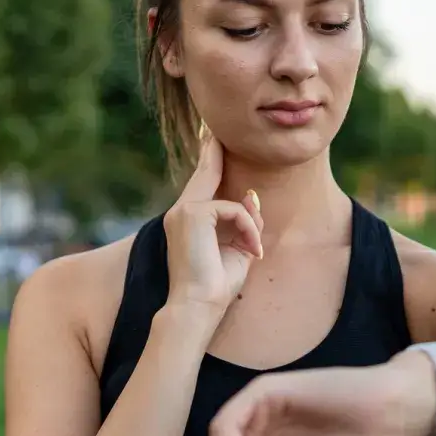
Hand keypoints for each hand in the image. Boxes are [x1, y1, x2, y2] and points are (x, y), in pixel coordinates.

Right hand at [163, 134, 263, 312]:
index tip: (212, 140)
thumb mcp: (238, 248)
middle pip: (205, 175)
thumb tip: (251, 195)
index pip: (202, 185)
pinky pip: (235, 210)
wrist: (198, 306)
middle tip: (214, 129)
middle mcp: (181, 212)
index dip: (210, 162)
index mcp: (188, 220)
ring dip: (250, 226)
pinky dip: (249, 229)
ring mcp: (184, 211)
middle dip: (213, 151)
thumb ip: (244, 222)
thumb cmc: (216, 285)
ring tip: (254, 251)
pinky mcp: (193, 214)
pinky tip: (252, 250)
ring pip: (231, 201)